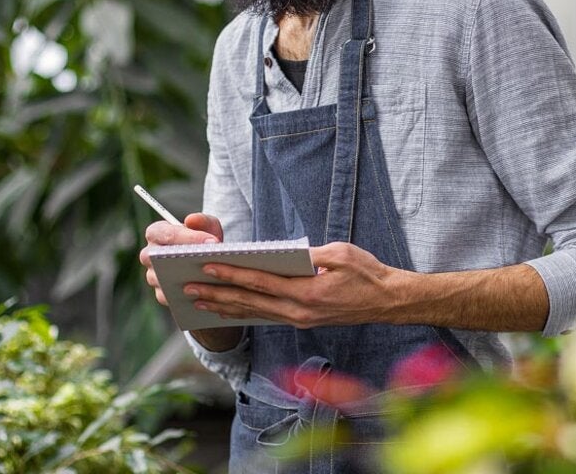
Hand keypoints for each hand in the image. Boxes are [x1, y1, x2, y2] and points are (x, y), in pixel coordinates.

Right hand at [141, 213, 223, 305]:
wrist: (207, 264)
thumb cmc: (204, 241)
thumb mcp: (208, 227)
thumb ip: (203, 220)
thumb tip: (191, 220)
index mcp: (157, 233)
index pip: (166, 233)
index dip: (189, 237)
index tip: (212, 242)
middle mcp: (149, 254)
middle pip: (159, 256)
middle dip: (185, 258)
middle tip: (209, 260)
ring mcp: (152, 275)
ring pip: (162, 278)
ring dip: (185, 279)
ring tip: (209, 279)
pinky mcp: (160, 294)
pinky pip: (169, 297)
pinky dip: (186, 296)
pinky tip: (205, 294)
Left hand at [185, 242, 416, 328]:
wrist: (389, 302)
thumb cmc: (368, 274)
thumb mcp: (340, 254)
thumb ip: (309, 255)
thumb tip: (282, 254)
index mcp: (307, 293)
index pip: (261, 282)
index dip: (232, 274)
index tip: (207, 266)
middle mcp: (299, 312)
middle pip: (250, 302)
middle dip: (217, 294)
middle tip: (187, 288)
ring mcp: (300, 320)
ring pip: (255, 312)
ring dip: (225, 306)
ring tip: (198, 300)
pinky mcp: (302, 321)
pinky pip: (266, 316)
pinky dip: (244, 312)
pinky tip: (227, 308)